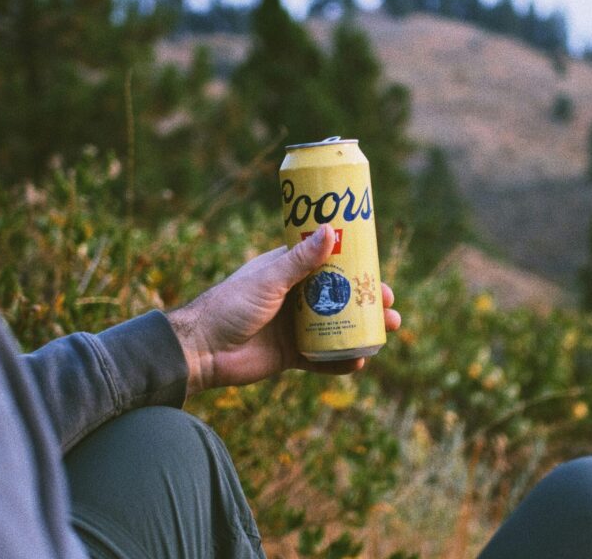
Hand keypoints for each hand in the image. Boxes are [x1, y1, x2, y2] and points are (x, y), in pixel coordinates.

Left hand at [167, 224, 401, 396]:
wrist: (201, 350)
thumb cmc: (230, 306)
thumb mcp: (269, 280)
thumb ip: (300, 261)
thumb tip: (331, 230)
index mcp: (288, 271)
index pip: (328, 264)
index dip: (356, 267)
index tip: (378, 270)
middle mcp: (295, 297)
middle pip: (340, 297)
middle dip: (367, 302)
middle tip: (389, 306)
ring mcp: (295, 326)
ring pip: (337, 327)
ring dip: (363, 330)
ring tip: (386, 333)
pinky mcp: (291, 354)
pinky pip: (323, 357)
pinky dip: (342, 360)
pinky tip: (360, 361)